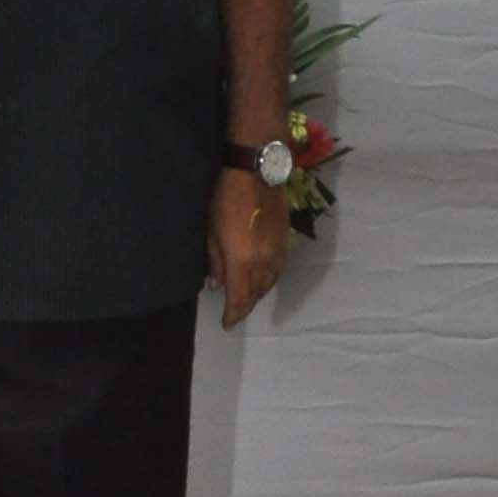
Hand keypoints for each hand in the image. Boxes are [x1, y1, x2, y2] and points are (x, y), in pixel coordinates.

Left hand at [207, 168, 290, 328]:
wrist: (256, 172)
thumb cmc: (225, 198)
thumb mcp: (211, 230)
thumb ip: (214, 261)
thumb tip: (216, 286)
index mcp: (242, 261)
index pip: (240, 299)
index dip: (233, 315)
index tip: (227, 324)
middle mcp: (264, 262)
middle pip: (256, 294)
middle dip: (245, 306)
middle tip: (235, 311)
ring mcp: (278, 252)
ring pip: (269, 284)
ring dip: (258, 294)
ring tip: (247, 297)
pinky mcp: (286, 241)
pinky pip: (278, 270)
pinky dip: (269, 280)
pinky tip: (263, 278)